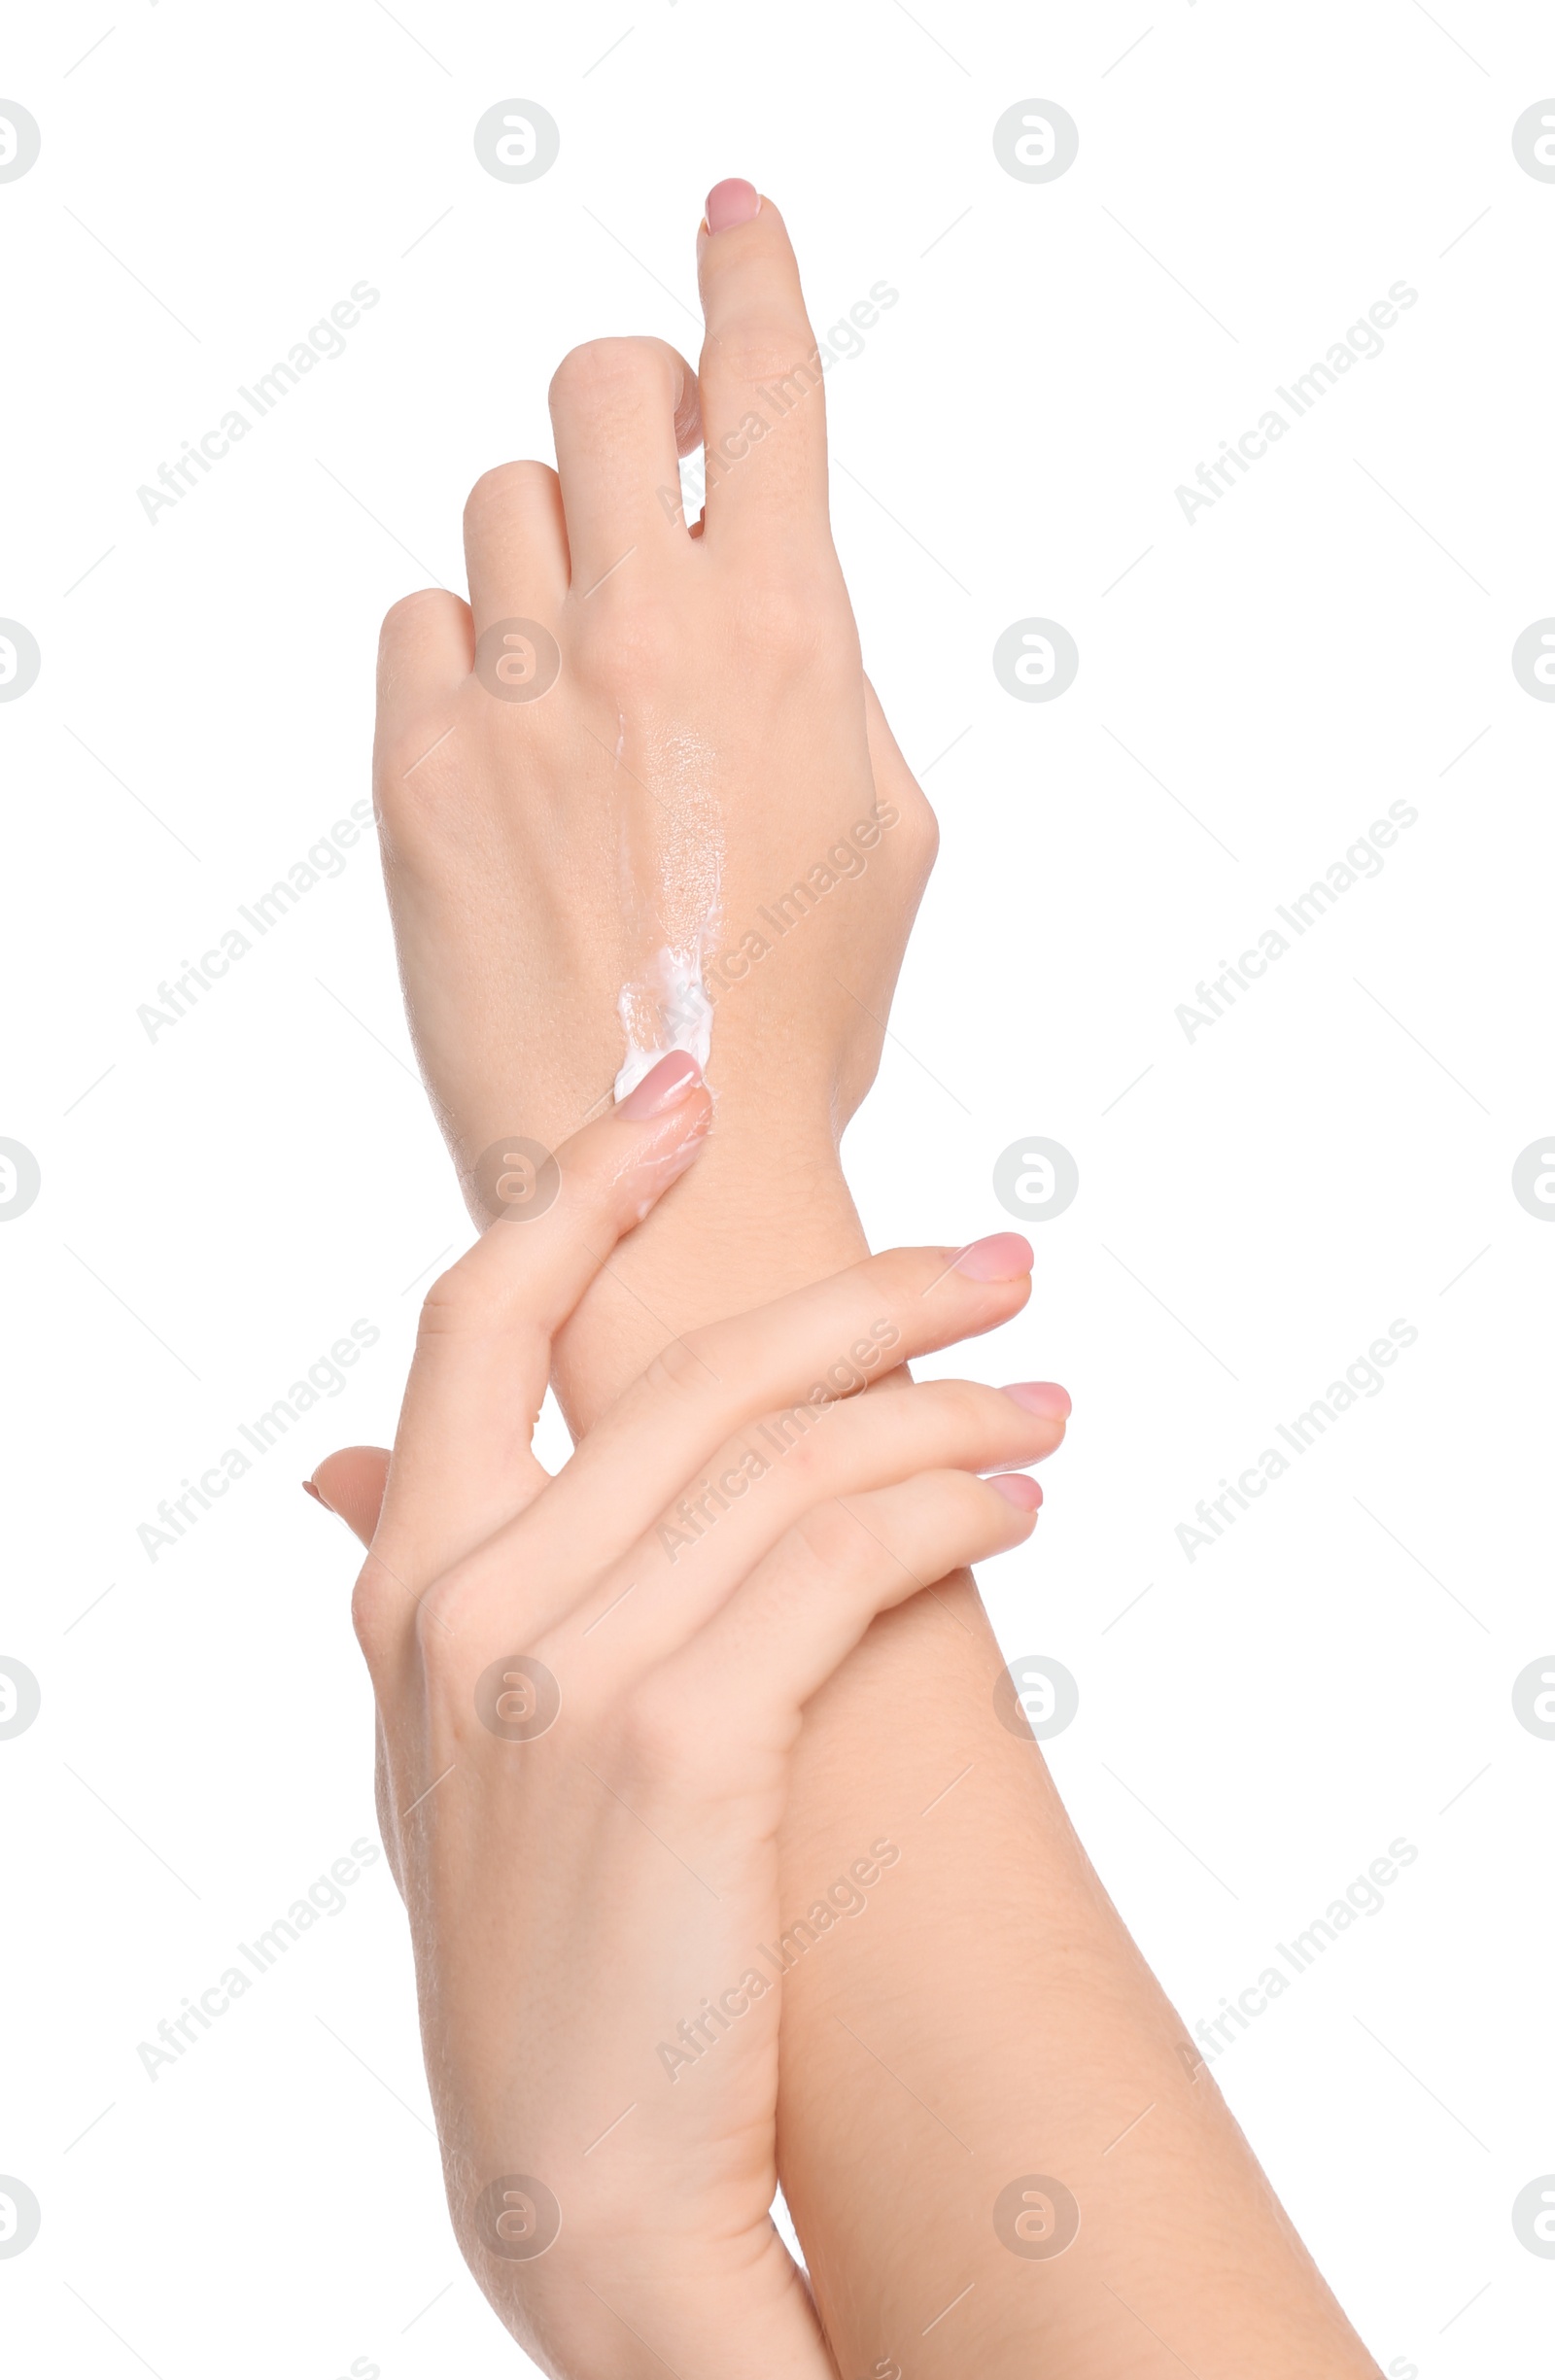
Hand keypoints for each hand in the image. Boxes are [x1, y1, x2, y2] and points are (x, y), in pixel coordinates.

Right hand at [312, 1058, 1063, 2334]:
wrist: (588, 2200)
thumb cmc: (551, 1975)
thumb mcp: (442, 1771)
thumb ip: (421, 1597)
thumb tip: (352, 1465)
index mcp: (403, 1596)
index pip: (476, 1323)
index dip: (586, 1187)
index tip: (685, 1098)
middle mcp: (460, 1609)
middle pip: (686, 1371)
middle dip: (865, 1297)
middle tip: (1000, 1265)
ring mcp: (561, 1671)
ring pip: (789, 1456)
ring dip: (946, 1407)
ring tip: (1048, 1398)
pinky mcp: (679, 1740)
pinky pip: (846, 1556)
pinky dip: (952, 1507)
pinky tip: (1023, 1501)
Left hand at [372, 183, 936, 1224]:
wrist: (673, 1163)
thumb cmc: (798, 1014)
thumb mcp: (888, 827)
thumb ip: (828, 669)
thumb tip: (762, 581)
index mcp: (788, 637)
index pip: (765, 385)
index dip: (750, 276)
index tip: (735, 219)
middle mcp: (647, 638)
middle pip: (599, 383)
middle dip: (632, 403)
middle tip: (649, 468)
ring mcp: (522, 700)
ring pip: (503, 503)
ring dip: (549, 557)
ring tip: (585, 683)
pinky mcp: (420, 772)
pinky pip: (423, 627)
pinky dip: (468, 663)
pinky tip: (514, 756)